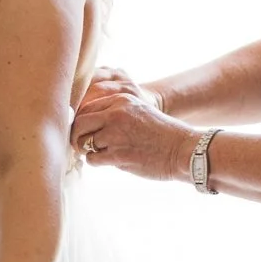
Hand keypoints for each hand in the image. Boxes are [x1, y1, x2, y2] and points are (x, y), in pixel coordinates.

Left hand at [71, 71, 193, 182]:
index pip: (86, 107)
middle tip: (83, 145)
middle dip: (77, 136)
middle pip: (79, 123)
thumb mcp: (137, 112)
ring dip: (87, 151)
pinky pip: (92, 159)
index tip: (84, 131)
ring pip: (83, 142)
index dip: (81, 121)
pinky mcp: (118, 154)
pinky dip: (96, 162)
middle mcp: (115, 114)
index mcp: (121, 99)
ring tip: (100, 153)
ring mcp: (116, 134)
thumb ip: (113, 114)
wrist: (183, 149)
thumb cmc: (161, 134)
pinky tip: (109, 160)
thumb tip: (84, 127)